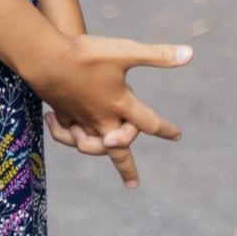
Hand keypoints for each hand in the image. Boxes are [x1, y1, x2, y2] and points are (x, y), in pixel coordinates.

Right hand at [28, 32, 190, 188]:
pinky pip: (69, 135)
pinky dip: (71, 136)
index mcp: (121, 105)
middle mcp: (102, 119)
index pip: (149, 123)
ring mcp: (81, 120)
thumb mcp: (126, 52)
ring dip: (97, 151)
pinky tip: (71, 131)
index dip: (165, 129)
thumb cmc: (88, 55)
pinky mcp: (63, 115)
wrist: (46, 58)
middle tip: (132, 183)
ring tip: (102, 150)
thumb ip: (158, 55)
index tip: (177, 135)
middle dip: (127, 167)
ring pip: (91, 146)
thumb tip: (190, 54)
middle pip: (119, 151)